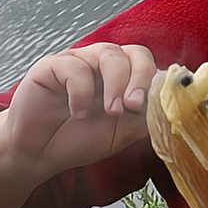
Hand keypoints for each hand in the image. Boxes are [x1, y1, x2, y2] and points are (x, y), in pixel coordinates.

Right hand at [2, 43, 157, 173]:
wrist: (37, 155)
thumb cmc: (77, 140)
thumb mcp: (120, 134)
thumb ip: (143, 119)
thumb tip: (169, 109)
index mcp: (124, 78)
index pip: (149, 65)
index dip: (157, 81)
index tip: (162, 105)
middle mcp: (103, 65)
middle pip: (134, 53)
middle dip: (139, 79)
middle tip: (134, 106)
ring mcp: (78, 62)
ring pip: (107, 54)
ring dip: (115, 85)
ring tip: (111, 113)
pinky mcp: (51, 66)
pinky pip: (74, 66)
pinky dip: (81, 91)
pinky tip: (77, 112)